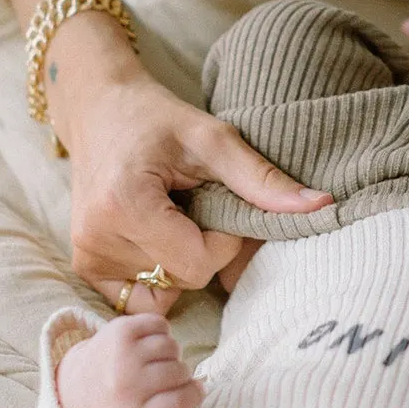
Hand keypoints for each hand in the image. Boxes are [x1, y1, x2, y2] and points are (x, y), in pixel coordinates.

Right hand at [54, 31, 329, 314]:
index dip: (222, 238)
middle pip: (184, 279)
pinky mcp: (85, 265)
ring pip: (165, 289)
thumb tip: (323, 205)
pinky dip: (157, 274)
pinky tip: (155, 237)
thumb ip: (263, 178)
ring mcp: (86, 256)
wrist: (100, 110)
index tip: (213, 200)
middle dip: (203, 248)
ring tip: (169, 215)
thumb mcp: (214, 138)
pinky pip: (138, 297)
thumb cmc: (157, 118)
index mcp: (124, 206)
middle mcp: (96, 239)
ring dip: (180, 260)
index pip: (199, 263)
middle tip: (191, 204)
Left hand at [54, 313, 203, 407]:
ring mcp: (119, 356)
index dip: (194, 395)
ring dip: (170, 355)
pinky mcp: (117, 330)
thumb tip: (201, 385)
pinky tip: (148, 346)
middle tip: (164, 380)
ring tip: (155, 363)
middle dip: (180, 375)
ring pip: (172, 346)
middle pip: (180, 371)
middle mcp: (124, 387)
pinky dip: (161, 333)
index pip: (184, 401)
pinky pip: (161, 324)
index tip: (191, 392)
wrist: (76, 390)